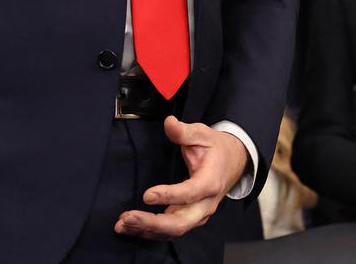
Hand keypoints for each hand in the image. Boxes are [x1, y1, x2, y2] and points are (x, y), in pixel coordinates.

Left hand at [114, 116, 248, 240]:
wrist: (233, 162)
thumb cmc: (216, 149)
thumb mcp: (203, 134)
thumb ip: (184, 131)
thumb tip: (169, 123)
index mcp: (211, 182)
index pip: (190, 193)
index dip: (169, 196)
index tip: (147, 195)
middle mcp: (205, 204)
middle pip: (180, 222)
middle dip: (153, 223)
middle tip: (128, 217)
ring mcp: (198, 214)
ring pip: (173, 230)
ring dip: (147, 229)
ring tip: (122, 224)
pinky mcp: (189, 218)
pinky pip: (170, 231)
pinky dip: (149, 231)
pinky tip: (130, 227)